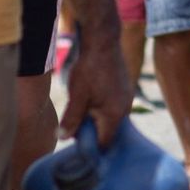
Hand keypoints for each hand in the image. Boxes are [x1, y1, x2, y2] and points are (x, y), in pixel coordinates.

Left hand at [61, 32, 133, 147]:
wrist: (103, 42)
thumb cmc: (89, 70)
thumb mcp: (77, 96)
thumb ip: (71, 119)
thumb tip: (63, 139)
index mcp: (115, 114)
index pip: (105, 142)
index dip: (91, 146)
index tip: (77, 143)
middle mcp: (125, 108)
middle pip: (109, 131)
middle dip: (93, 132)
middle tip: (76, 127)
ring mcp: (127, 98)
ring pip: (111, 118)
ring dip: (97, 119)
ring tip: (81, 111)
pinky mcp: (125, 89)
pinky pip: (115, 107)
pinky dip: (103, 109)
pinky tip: (90, 99)